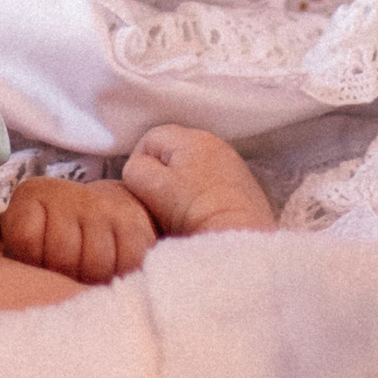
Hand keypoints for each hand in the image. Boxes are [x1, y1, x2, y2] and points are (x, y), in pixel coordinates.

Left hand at [0, 172, 158, 280]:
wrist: (108, 212)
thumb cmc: (56, 238)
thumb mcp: (25, 238)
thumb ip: (1, 255)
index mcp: (31, 197)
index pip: (24, 239)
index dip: (32, 262)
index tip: (38, 263)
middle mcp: (66, 194)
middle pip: (62, 256)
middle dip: (64, 275)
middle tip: (66, 274)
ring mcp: (102, 208)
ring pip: (95, 263)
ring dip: (93, 278)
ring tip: (88, 274)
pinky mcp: (133, 223)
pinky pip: (127, 262)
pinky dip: (121, 274)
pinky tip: (113, 270)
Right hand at [123, 123, 276, 233]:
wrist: (238, 240)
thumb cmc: (194, 211)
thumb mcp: (150, 186)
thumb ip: (135, 168)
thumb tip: (138, 169)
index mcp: (192, 137)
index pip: (150, 139)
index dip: (139, 165)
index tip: (144, 192)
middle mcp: (215, 144)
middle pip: (172, 152)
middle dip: (162, 175)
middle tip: (161, 203)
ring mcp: (232, 165)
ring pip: (191, 169)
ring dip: (182, 187)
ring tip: (182, 212)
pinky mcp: (243, 187)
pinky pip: (211, 185)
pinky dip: (202, 197)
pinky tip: (202, 215)